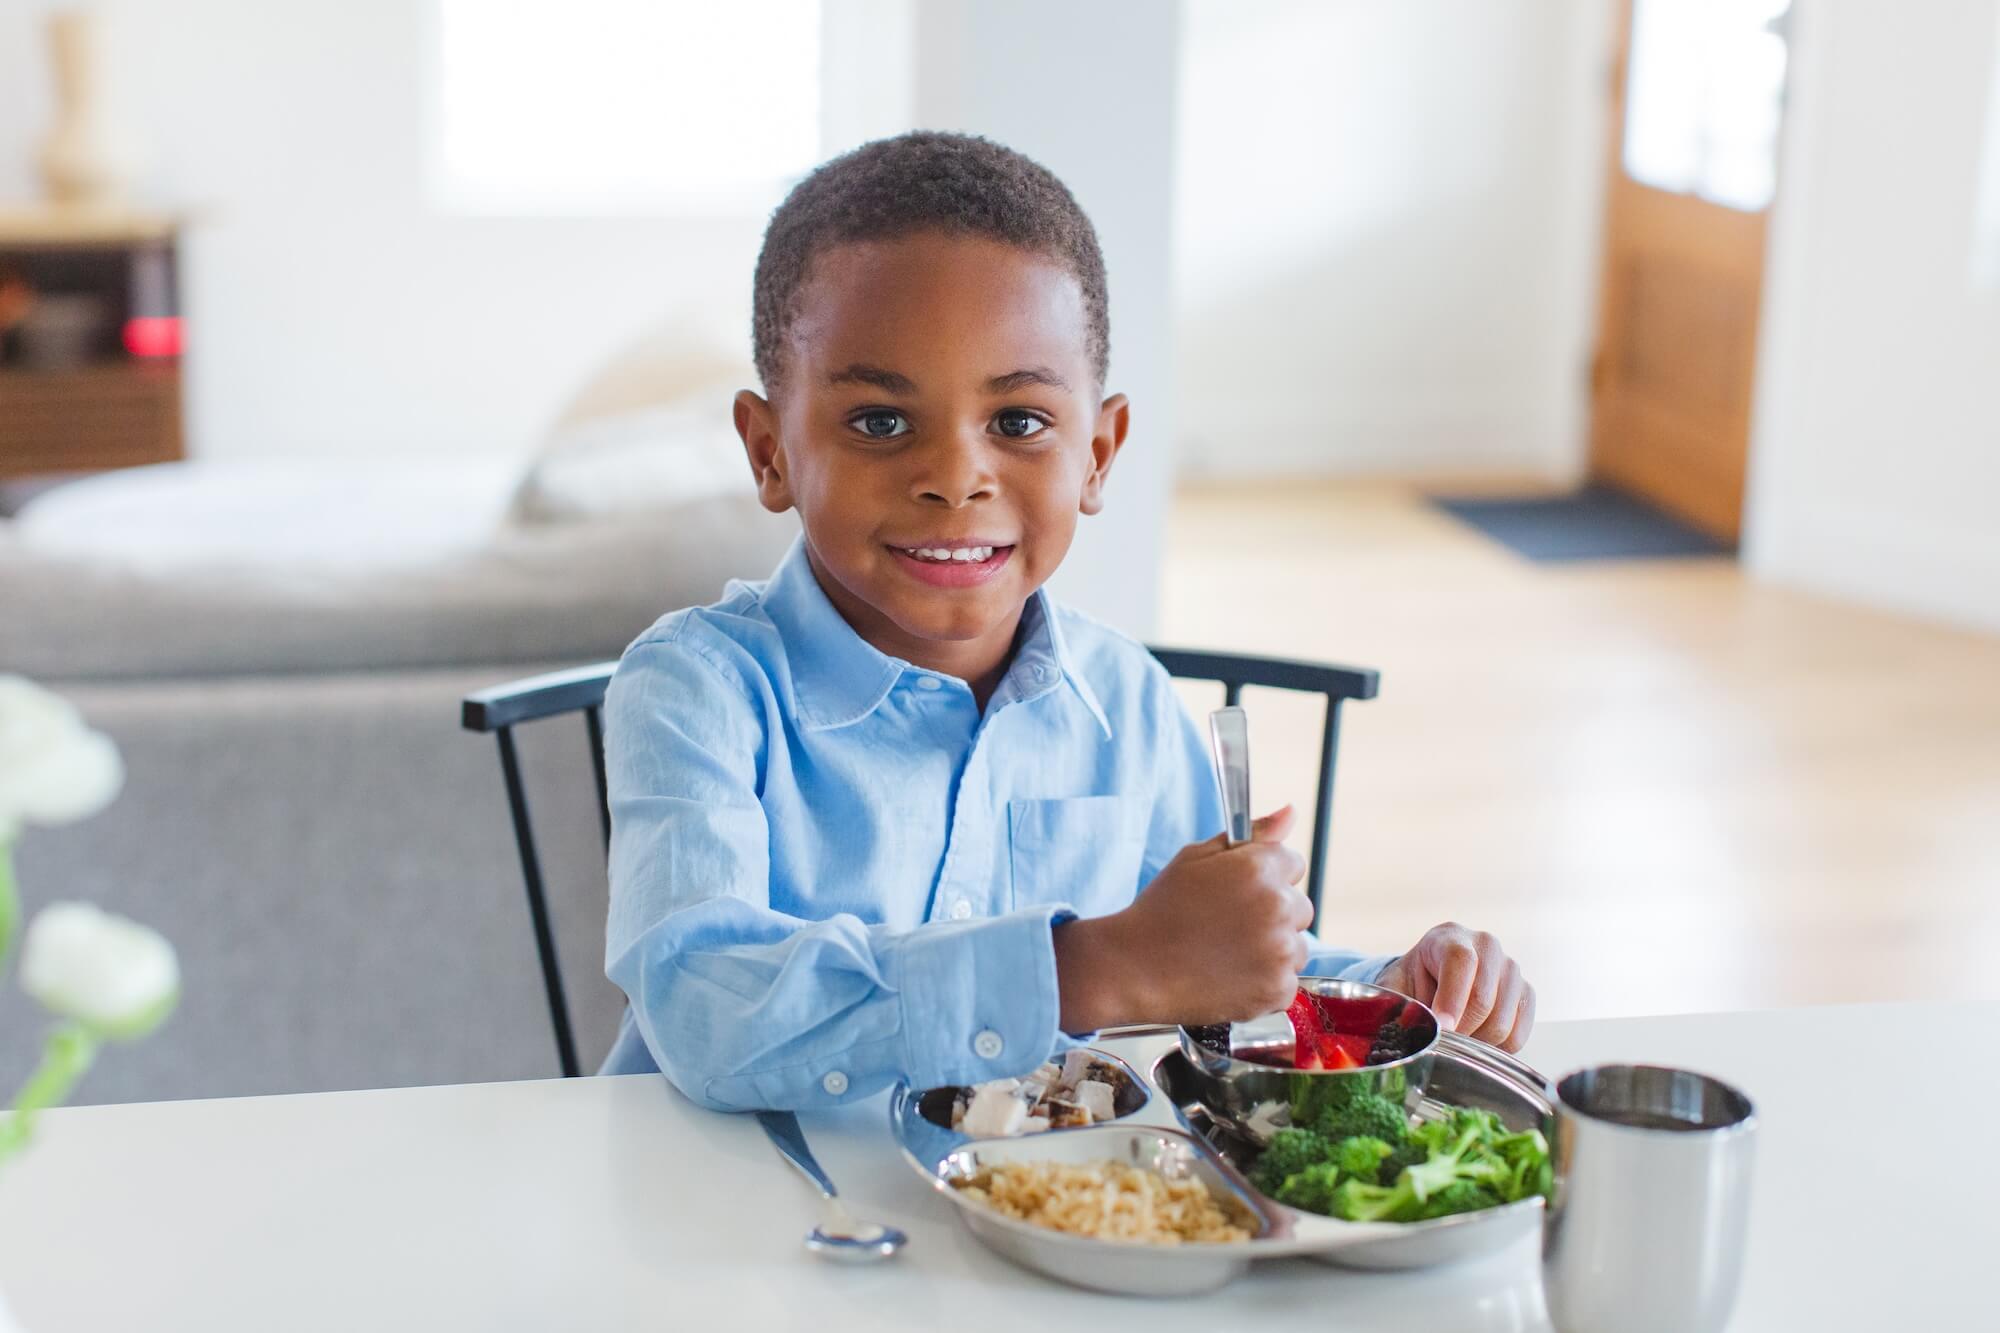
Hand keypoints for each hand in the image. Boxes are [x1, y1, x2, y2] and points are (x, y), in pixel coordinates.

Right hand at [1054, 806, 1310, 1030]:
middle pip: (1300, 907)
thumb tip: (1290, 812)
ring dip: (1273, 950)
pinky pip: (1286, 982)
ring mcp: (1280, 952)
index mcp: (1258, 869)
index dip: (1266, 876)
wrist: (1134, 968)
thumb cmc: (1162, 909)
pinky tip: (1230, 977)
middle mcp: (1277, 908)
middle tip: (1230, 926)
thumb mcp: (1196, 858)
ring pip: (1297, 947)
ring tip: (1227, 955)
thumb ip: (1251, 835)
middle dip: (1273, 914)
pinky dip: (1264, 983)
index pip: (1293, 864)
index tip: (1241, 892)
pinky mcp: (1277, 990)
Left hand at [1376, 923, 1534, 1051]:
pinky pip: (1518, 1035)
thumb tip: (1407, 1028)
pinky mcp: (1526, 994)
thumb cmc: (1413, 983)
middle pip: (1483, 998)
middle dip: (1459, 1029)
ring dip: (1475, 1040)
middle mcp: (1487, 946)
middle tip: (1442, 1039)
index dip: (1451, 999)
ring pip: (1501, 1022)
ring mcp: (1511, 969)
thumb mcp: (1395, 986)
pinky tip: (1476, 1037)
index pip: (1461, 961)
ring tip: (1457, 1034)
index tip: (1442, 1027)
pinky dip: (1496, 1047)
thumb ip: (1398, 1004)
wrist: (1433, 979)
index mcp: (1449, 937)